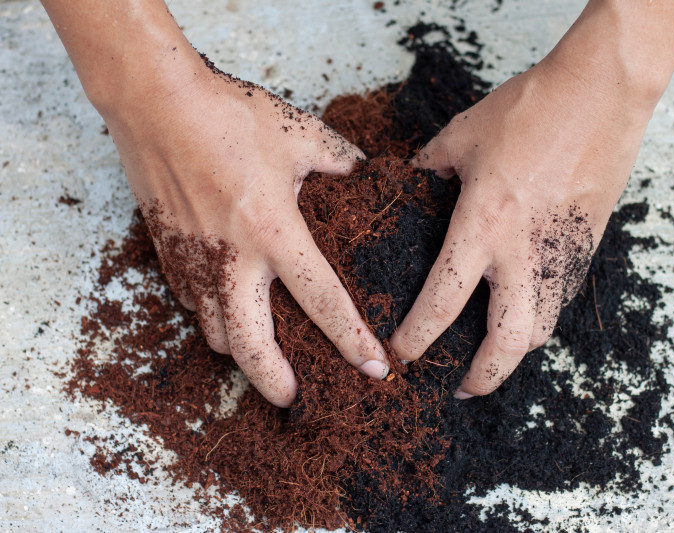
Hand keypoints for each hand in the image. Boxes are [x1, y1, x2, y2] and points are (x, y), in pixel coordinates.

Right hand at [108, 54, 392, 406]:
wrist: (154, 102)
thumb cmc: (227, 116)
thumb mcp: (300, 134)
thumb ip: (341, 161)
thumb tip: (364, 173)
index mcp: (275, 231)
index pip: (323, 301)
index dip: (351, 340)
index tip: (373, 368)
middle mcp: (233, 258)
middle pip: (251, 345)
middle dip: (274, 381)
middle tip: (292, 396)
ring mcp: (195, 261)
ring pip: (213, 333)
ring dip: (240, 353)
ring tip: (262, 357)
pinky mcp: (168, 254)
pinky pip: (191, 304)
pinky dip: (212, 318)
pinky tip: (228, 310)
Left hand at [388, 0, 673, 397]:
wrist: (601, 93)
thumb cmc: (530, 108)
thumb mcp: (462, 135)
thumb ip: (428, 166)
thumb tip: (410, 182)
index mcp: (482, 225)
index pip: (441, 302)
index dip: (418, 338)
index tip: (403, 355)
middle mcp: (523, 251)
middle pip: (508, 342)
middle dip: (484, 377)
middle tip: (464, 388)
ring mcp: (561, 253)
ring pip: (544, 328)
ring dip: (517, 352)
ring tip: (495, 356)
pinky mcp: (588, 246)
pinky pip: (562, 296)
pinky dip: (542, 314)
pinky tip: (525, 308)